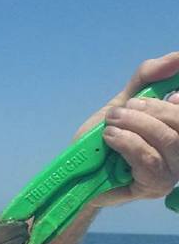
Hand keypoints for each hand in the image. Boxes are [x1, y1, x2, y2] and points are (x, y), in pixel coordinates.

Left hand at [77, 52, 178, 207]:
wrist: (76, 175)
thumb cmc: (102, 141)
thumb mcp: (122, 104)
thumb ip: (147, 80)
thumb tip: (177, 56)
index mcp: (177, 129)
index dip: (178, 100)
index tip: (165, 94)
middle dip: (151, 110)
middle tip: (121, 110)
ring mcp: (172, 172)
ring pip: (168, 140)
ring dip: (137, 125)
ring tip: (112, 123)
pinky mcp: (154, 187)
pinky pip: (150, 161)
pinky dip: (129, 143)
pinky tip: (111, 137)